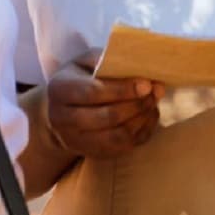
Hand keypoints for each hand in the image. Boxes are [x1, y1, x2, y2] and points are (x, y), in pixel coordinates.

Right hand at [45, 49, 163, 158]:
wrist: (61, 110)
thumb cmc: (79, 78)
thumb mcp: (87, 61)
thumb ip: (110, 61)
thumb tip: (143, 66)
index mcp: (59, 89)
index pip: (93, 92)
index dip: (123, 90)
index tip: (147, 84)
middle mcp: (62, 119)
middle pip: (106, 117)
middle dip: (136, 105)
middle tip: (155, 92)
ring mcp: (76, 141)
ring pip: (116, 137)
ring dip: (141, 120)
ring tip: (153, 103)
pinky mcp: (92, 154)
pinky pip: (122, 148)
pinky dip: (141, 133)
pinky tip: (148, 117)